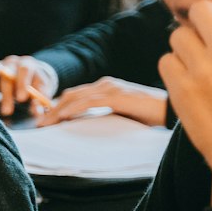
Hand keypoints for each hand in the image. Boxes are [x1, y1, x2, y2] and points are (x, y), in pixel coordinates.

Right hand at [0, 55, 58, 116]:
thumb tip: (37, 112)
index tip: (21, 99)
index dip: (23, 83)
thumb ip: (40, 103)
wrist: (27, 79)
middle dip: (6, 94)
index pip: (25, 69)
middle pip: (6, 74)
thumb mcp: (41, 94)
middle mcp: (11, 63)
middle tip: (7, 112)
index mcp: (28, 65)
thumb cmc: (35, 89)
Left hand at [37, 77, 167, 126]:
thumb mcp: (122, 114)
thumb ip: (106, 115)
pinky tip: (62, 117)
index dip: (57, 106)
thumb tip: (88, 125)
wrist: (172, 110)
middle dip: (51, 109)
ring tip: (45, 123)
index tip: (45, 120)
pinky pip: (89, 102)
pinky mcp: (118, 96)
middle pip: (71, 95)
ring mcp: (111, 88)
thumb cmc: (150, 114)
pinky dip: (73, 109)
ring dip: (57, 110)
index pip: (75, 95)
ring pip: (76, 97)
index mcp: (106, 87)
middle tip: (39, 124)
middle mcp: (106, 85)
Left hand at [160, 0, 211, 205]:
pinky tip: (183, 84)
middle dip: (198, 23)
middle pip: (201, 9)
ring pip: (178, 35)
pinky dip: (171, 70)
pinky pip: (164, 61)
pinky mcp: (181, 88)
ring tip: (193, 69)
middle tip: (200, 43)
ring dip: (182, 49)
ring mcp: (204, 69)